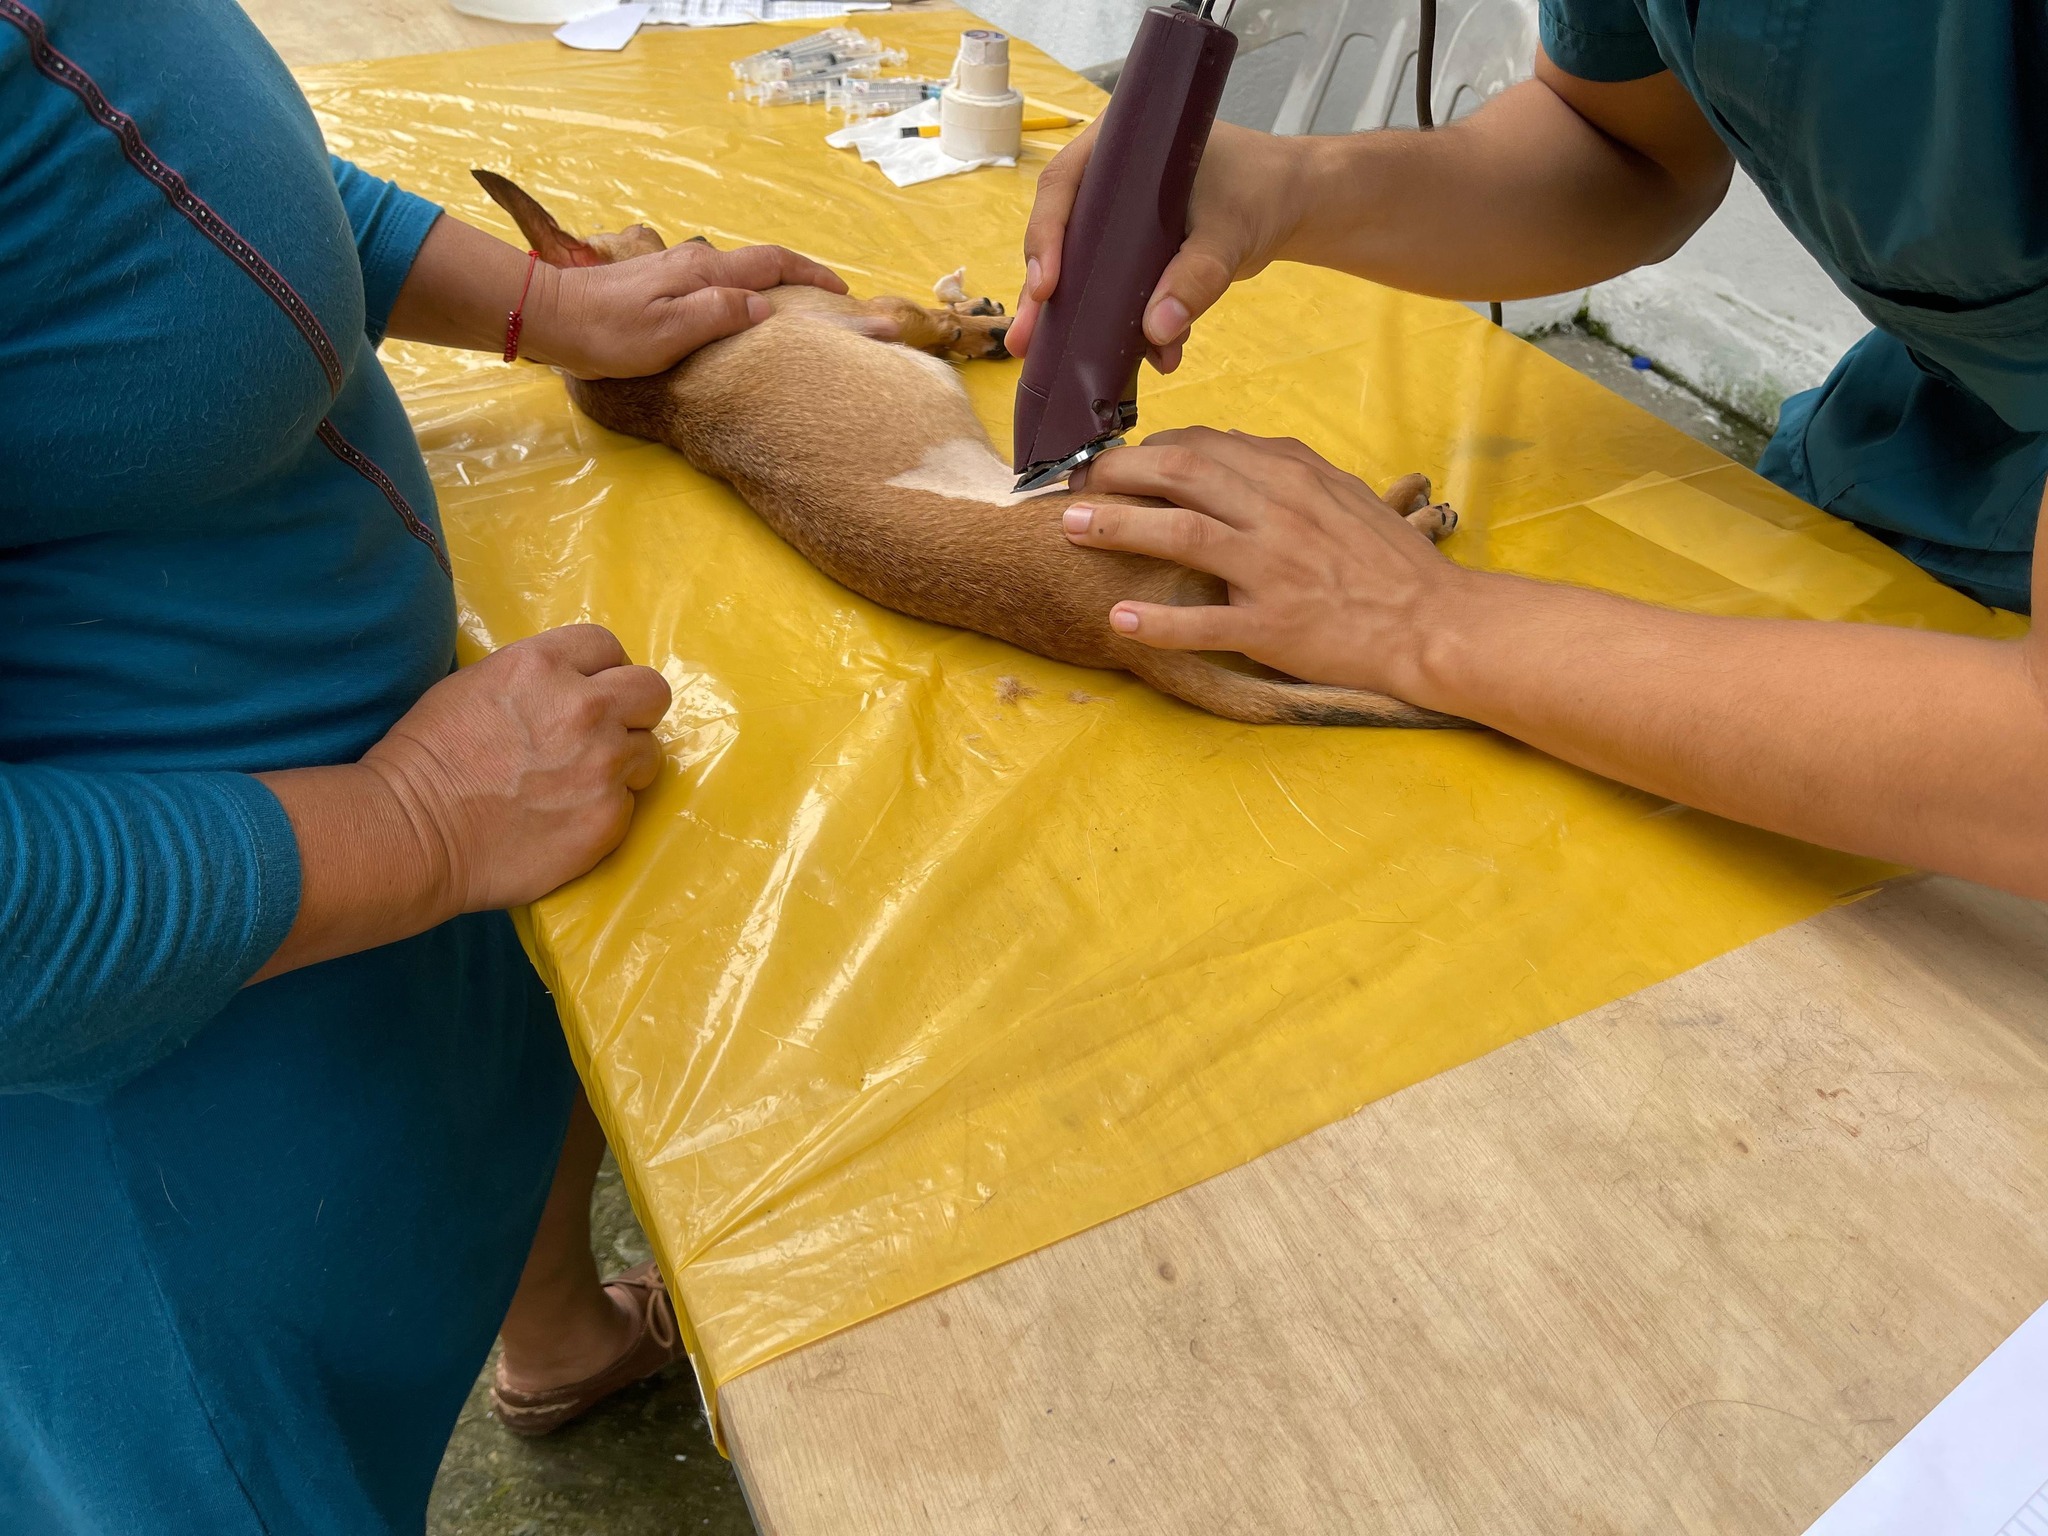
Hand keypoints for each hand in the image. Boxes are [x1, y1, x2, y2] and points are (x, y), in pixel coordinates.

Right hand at [362, 624, 672, 912]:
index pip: (608, 646)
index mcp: (544, 666)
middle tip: (606, 733)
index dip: (600, 671)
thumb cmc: (426, 757)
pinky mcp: (608, 818)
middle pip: (652, 691)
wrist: (412, 833)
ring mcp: (603, 766)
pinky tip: (566, 817)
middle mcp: (585, 709)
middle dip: (634, 710)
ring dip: (624, 764)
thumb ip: (537, 677)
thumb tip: (572, 683)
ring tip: (580, 782)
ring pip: (649, 752)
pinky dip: (605, 809)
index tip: (588, 692)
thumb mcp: (476, 683)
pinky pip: (630, 803)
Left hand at [525, 243, 846, 379]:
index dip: (811, 274)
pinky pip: (715, 284)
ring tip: (790, 314)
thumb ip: (720, 314)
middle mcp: (695, 262)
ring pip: (737, 274)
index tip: (842, 290)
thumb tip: (765, 307)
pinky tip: (738, 315)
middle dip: (798, 279)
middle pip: (759, 264)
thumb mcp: (670, 331)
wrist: (551, 317)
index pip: (773, 263)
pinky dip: (741, 294)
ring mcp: (676, 269)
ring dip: (769, 287)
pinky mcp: (660, 283)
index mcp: (705, 272)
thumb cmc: (609, 332)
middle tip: (825, 305)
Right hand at [1008, 121, 1306, 372]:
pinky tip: (1141, 361)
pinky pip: (1114, 290)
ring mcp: (1118, 219)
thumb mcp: (1230, 233)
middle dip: (1043, 293)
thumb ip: (1196, 277)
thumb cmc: (1260, 192)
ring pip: (1081, 269)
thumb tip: (1157, 330)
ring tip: (1050, 360)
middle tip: (1024, 339)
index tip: (1046, 286)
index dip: (1045, 236)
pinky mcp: (1134, 253)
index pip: (1064, 186)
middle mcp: (1108, 180)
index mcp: (1120, 148)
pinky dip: (1122, 325)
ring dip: (1071, 318)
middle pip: (1060, 234)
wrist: (1290, 204)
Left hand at [1059, 428, 1465, 702]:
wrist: (1433, 622)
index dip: (1149, 449)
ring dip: (1117, 528)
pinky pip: (1204, 622)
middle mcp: (1279, 513)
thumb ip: (1282, 466)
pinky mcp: (1273, 627)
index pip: (1204, 444)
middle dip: (1117, 474)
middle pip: (1180, 474)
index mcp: (1293, 476)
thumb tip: (1225, 440)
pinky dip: (1157, 622)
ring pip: (1180, 534)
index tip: (1117, 461)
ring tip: (1071, 528)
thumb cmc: (1385, 560)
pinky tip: (1119, 618)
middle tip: (1075, 484)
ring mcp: (1273, 570)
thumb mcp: (1339, 492)